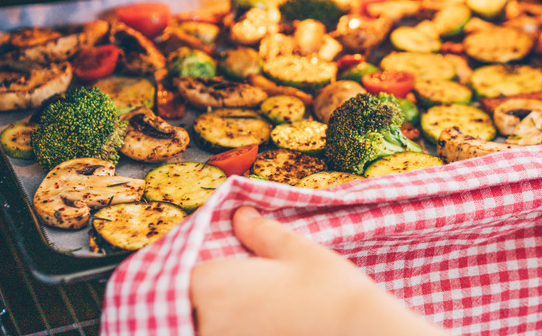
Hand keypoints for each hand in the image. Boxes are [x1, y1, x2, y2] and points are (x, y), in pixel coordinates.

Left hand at [191, 206, 447, 335]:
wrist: (360, 332)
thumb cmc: (330, 289)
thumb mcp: (296, 251)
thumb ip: (260, 233)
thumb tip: (241, 216)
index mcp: (213, 286)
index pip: (181, 275)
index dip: (195, 267)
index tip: (211, 262)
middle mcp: (208, 323)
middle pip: (189, 307)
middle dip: (202, 297)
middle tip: (241, 286)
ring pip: (206, 328)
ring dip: (218, 318)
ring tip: (255, 305)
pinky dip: (238, 331)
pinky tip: (263, 324)